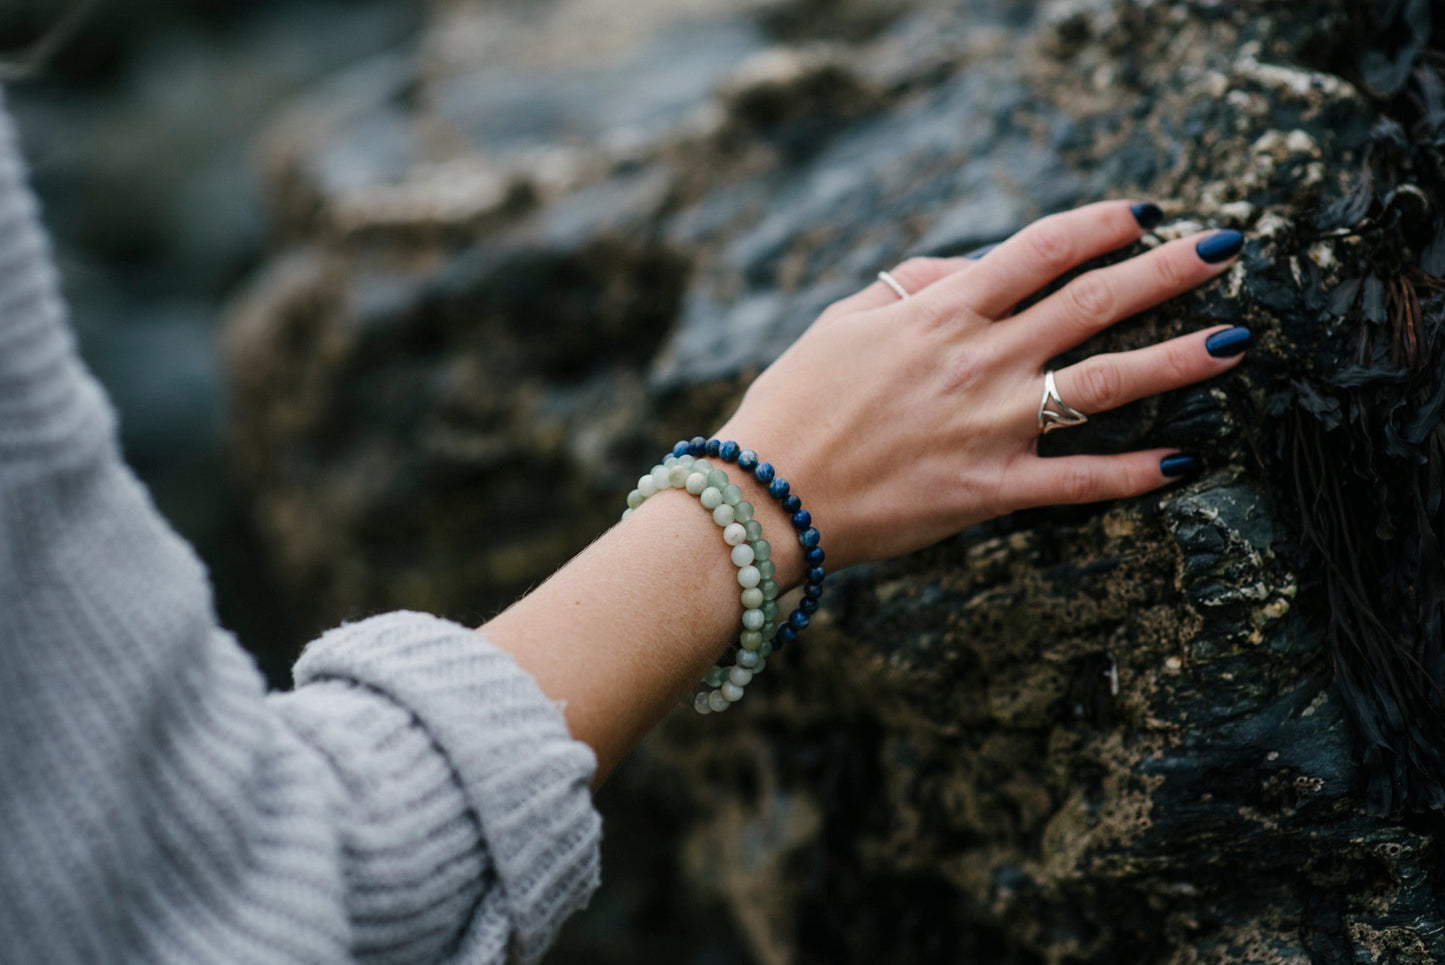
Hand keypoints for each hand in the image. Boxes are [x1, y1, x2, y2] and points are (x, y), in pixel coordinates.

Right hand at [715, 200, 1247, 577]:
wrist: (765, 495)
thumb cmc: (796, 402)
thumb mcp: (844, 321)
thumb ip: (912, 286)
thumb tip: (967, 268)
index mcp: (941, 312)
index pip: (1041, 250)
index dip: (1100, 225)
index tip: (1144, 214)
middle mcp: (978, 360)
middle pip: (1093, 302)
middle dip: (1168, 272)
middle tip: (1226, 250)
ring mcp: (990, 426)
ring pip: (1103, 384)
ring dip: (1176, 360)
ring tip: (1235, 342)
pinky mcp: (989, 491)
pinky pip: (1076, 481)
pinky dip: (1133, 473)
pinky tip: (1185, 461)